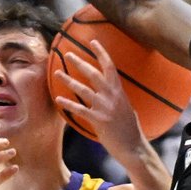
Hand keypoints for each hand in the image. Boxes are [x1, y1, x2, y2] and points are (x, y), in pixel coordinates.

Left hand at [51, 40, 140, 157]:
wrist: (134, 148)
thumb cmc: (130, 131)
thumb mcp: (126, 109)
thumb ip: (117, 98)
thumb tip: (112, 92)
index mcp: (119, 91)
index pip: (110, 66)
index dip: (101, 52)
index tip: (92, 41)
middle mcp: (112, 96)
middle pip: (93, 74)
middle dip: (79, 62)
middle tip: (68, 54)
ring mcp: (105, 108)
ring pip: (83, 89)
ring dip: (68, 80)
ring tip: (57, 72)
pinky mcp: (98, 120)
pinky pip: (80, 109)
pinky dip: (68, 104)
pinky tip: (57, 99)